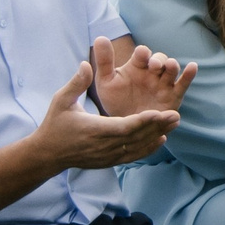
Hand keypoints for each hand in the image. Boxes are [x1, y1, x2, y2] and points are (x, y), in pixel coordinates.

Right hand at [32, 63, 180, 168]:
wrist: (48, 154)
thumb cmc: (55, 124)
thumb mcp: (61, 101)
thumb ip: (76, 83)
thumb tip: (86, 63)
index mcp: (94, 130)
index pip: (124, 127)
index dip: (143, 121)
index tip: (159, 112)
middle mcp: (103, 145)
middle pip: (136, 137)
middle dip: (157, 126)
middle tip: (176, 115)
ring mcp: (107, 156)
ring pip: (138, 147)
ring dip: (157, 136)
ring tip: (174, 123)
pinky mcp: (109, 162)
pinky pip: (133, 155)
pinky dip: (148, 148)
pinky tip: (161, 138)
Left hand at [91, 40, 194, 119]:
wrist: (126, 125)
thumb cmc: (115, 101)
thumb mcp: (106, 82)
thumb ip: (104, 61)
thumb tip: (100, 37)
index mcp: (136, 65)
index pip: (142, 54)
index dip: (143, 53)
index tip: (141, 54)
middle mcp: (152, 72)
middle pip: (159, 59)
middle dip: (158, 60)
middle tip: (154, 65)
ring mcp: (164, 83)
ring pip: (172, 69)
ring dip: (172, 65)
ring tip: (170, 66)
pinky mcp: (173, 96)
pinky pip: (183, 84)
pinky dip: (189, 75)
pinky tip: (193, 67)